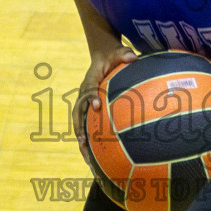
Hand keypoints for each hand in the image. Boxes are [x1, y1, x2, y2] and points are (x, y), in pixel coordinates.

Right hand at [72, 45, 136, 159]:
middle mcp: (84, 92)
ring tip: (86, 157)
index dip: (91, 97)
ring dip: (80, 139)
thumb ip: (125, 54)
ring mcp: (85, 102)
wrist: (103, 57)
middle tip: (83, 141)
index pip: (89, 88)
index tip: (97, 106)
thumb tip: (133, 57)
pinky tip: (95, 157)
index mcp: (90, 79)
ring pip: (79, 123)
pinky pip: (86, 126)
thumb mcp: (120, 52)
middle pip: (77, 111)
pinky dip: (88, 140)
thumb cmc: (113, 56)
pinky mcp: (89, 109)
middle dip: (79, 127)